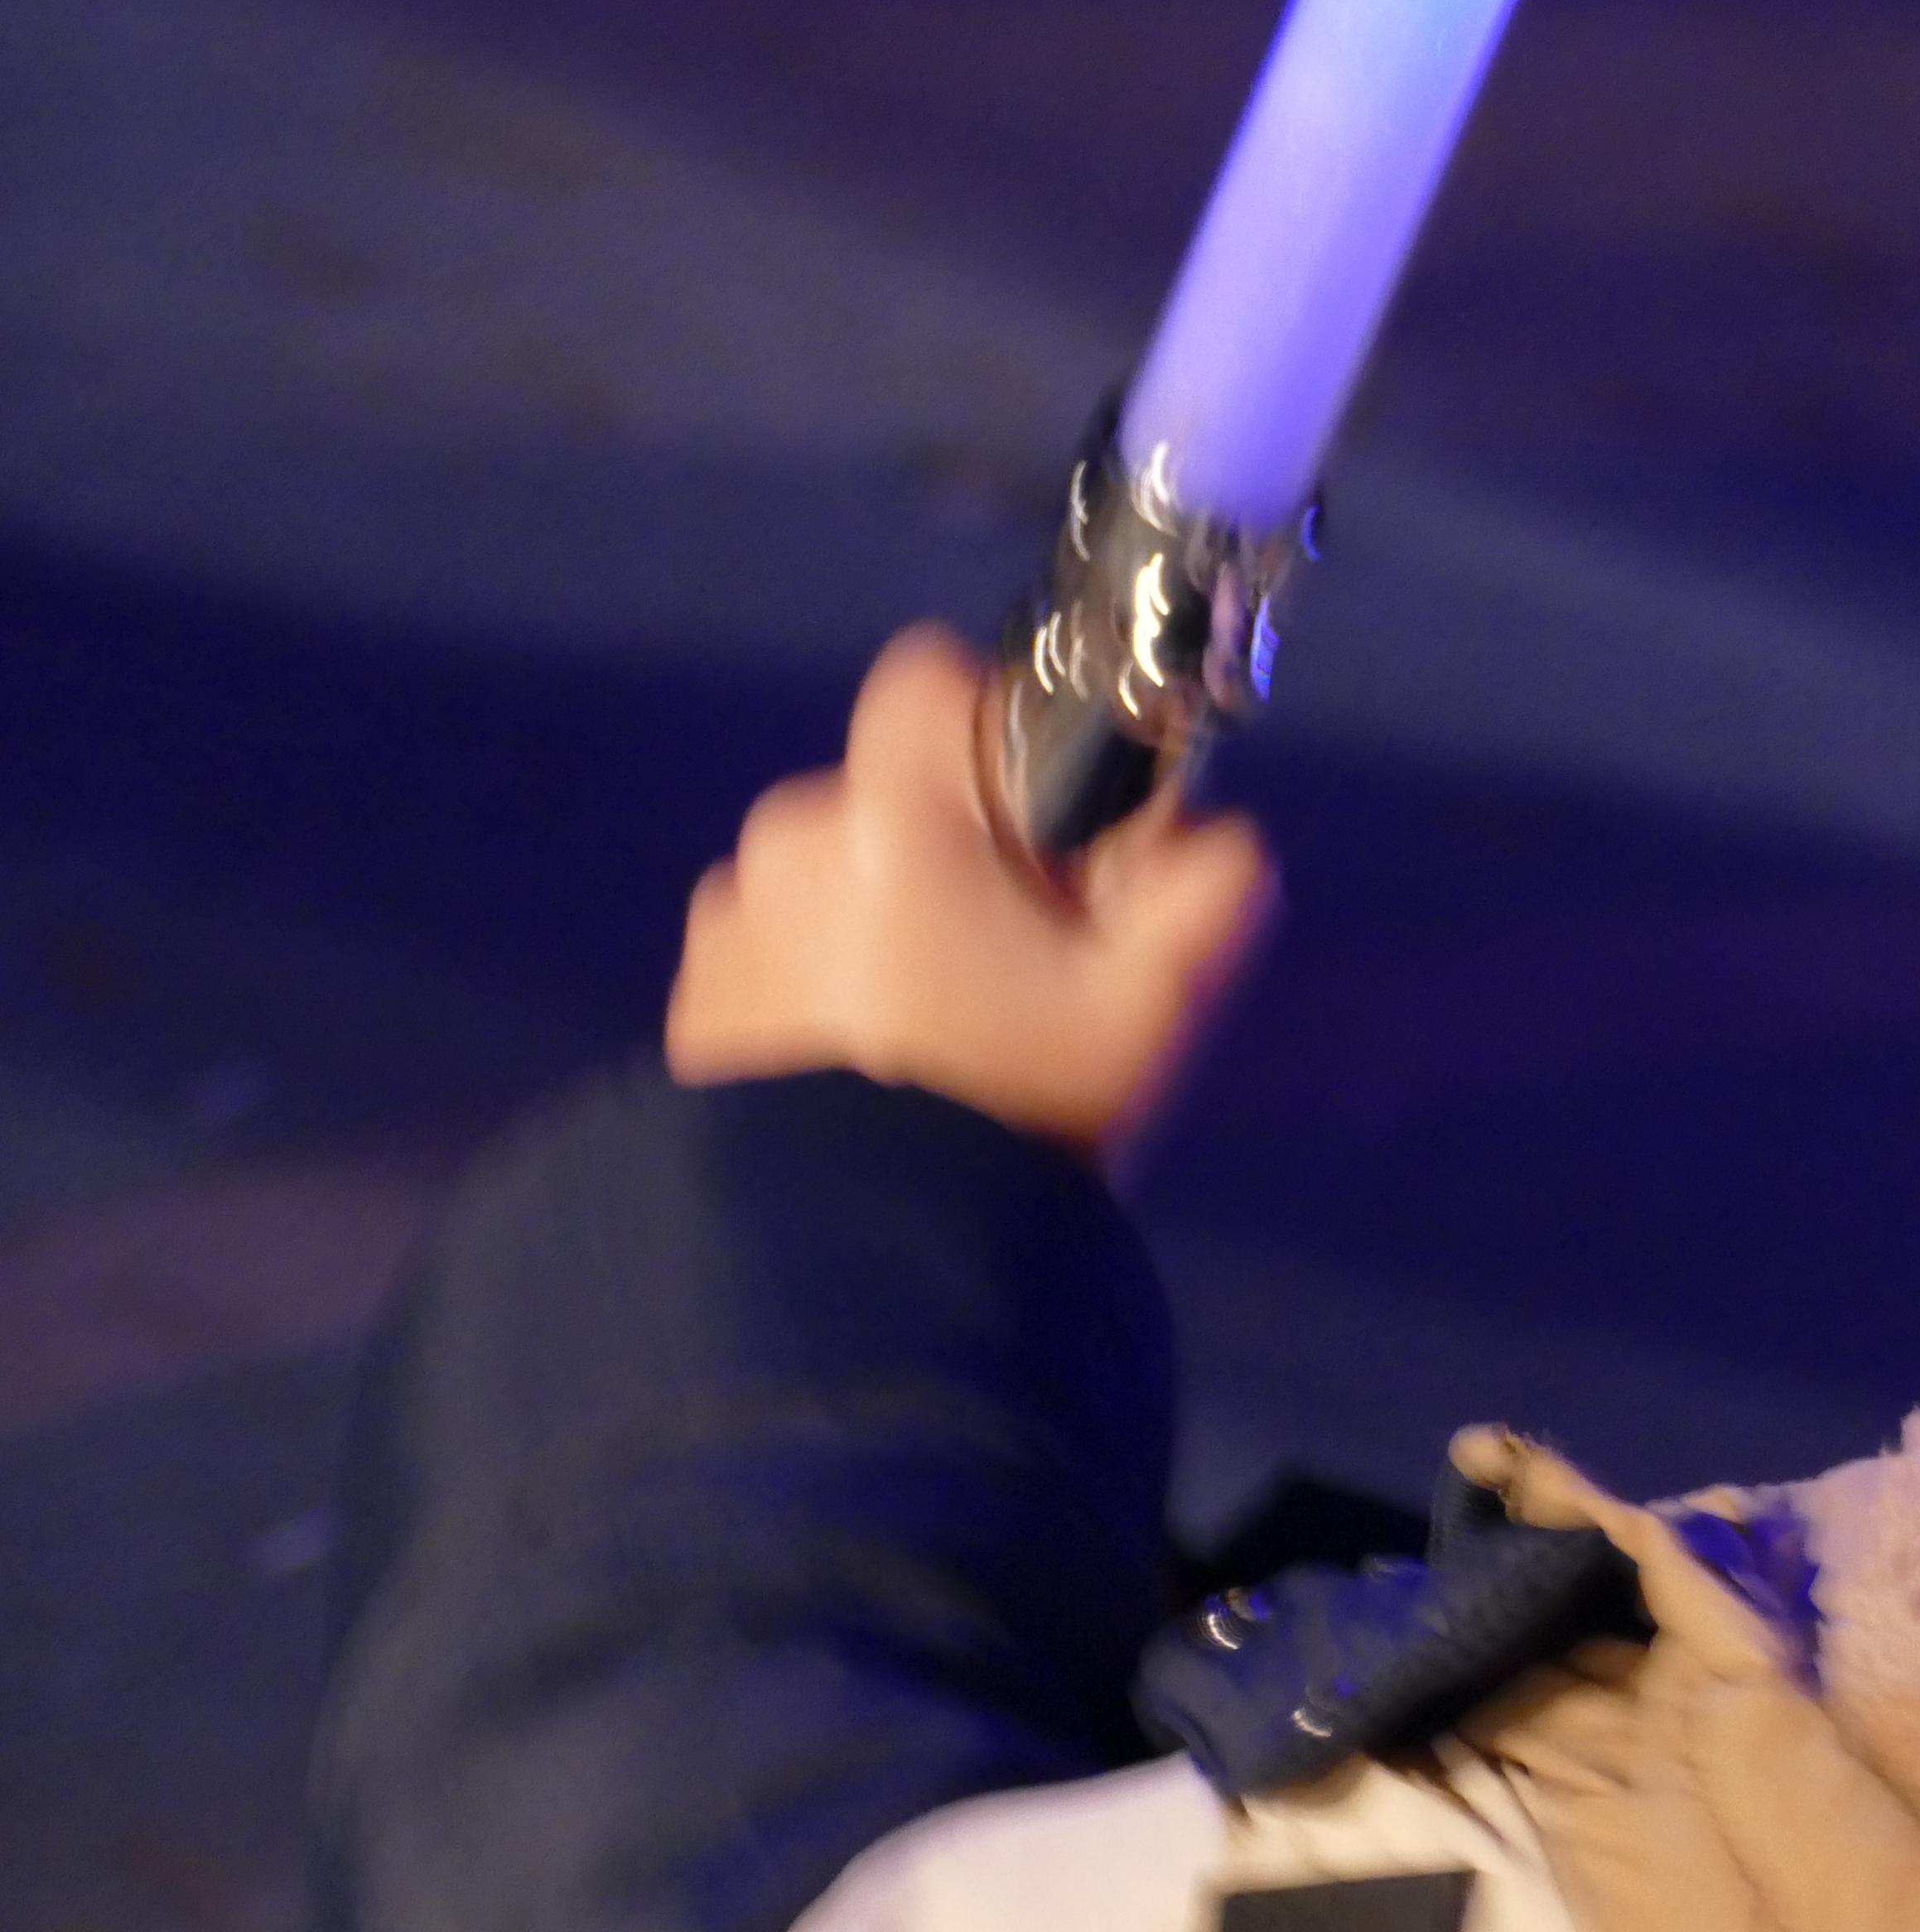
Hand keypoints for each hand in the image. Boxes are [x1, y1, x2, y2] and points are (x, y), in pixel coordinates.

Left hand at [667, 627, 1276, 1162]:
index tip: (1039, 810)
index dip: (995, 717)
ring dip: (878, 914)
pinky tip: (861, 1064)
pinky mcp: (691, 990)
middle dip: (953, 849)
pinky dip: (816, 975)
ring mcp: (730, 917)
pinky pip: (773, 941)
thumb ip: (1207, 897)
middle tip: (1012, 958)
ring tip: (930, 1028)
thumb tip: (1216, 842)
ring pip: (830, 870)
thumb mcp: (1144, 1014)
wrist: (849, 1253)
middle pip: (894, 792)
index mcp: (897, 817)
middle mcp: (794, 839)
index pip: (930, 679)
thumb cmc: (1004, 1107)